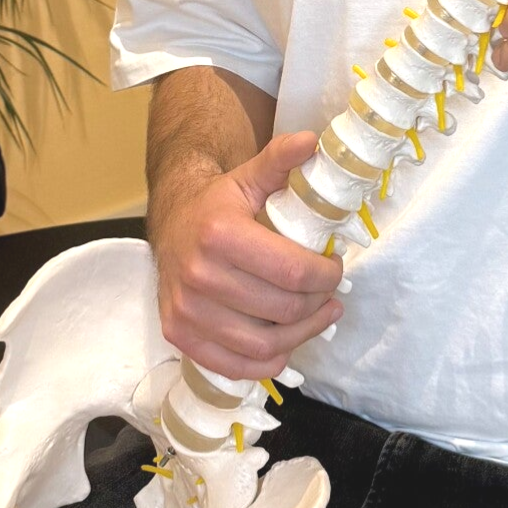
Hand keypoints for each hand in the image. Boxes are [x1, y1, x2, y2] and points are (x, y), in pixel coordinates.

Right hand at [151, 130, 343, 377]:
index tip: (336, 267)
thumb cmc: (217, 204)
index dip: (327, 275)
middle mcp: (198, 275)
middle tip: (330, 293)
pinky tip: (286, 345)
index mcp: (220, 234)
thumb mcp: (248, 177)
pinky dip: (267, 362)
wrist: (170, 224)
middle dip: (318, 304)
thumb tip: (313, 141)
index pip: (293, 272)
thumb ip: (280, 159)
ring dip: (301, 335)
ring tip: (318, 317)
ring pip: (264, 345)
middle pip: (283, 310)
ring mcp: (186, 310)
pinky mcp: (179, 334)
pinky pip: (235, 365)